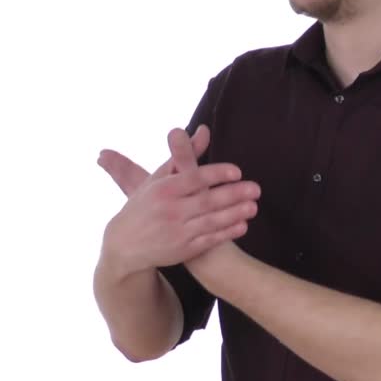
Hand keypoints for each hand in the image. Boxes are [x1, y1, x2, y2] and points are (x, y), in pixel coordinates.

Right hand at [98, 125, 260, 275]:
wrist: (125, 244)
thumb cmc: (145, 205)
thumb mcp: (158, 178)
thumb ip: (184, 155)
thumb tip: (205, 130)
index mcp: (163, 190)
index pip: (193, 179)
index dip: (216, 174)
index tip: (237, 171)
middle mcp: (170, 210)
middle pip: (207, 201)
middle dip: (233, 195)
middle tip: (256, 189)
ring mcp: (177, 232)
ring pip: (211, 221)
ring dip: (235, 214)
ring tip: (254, 206)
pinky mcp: (183, 250)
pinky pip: (209, 240)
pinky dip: (227, 233)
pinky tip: (243, 225)